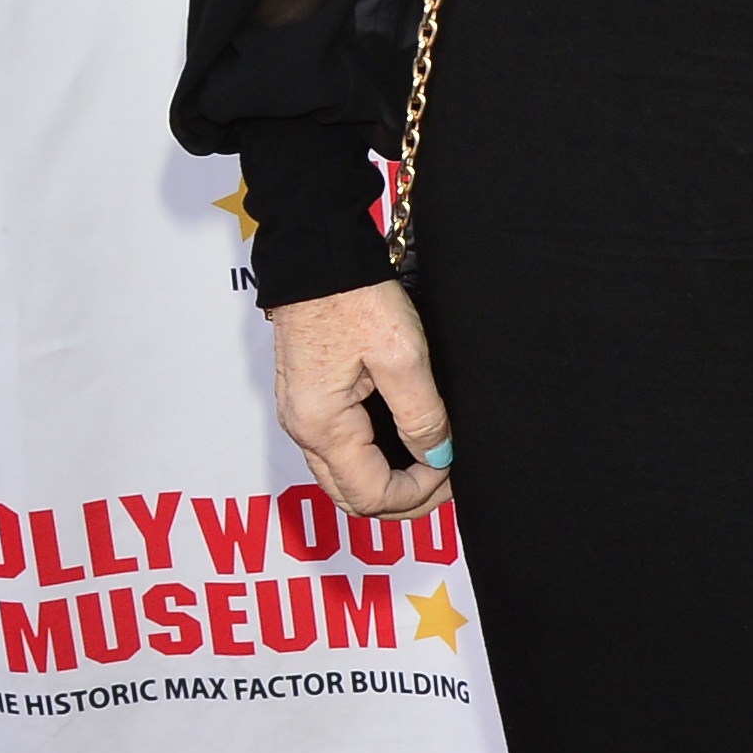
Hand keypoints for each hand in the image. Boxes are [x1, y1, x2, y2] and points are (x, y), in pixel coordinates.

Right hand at [268, 280, 454, 520]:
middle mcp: (302, 428)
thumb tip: (438, 456)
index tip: (452, 473)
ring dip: (386, 480)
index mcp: (323, 426)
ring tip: (431, 462)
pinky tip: (403, 442)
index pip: (371, 496)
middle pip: (351, 496)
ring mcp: (301, 413)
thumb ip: (422, 415)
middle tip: (446, 480)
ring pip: (343, 475)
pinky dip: (371, 458)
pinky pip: (337, 448)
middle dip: (402, 498)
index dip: (418, 495)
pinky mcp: (307, 396)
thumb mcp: (402, 356)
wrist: (315, 254)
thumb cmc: (352, 296)